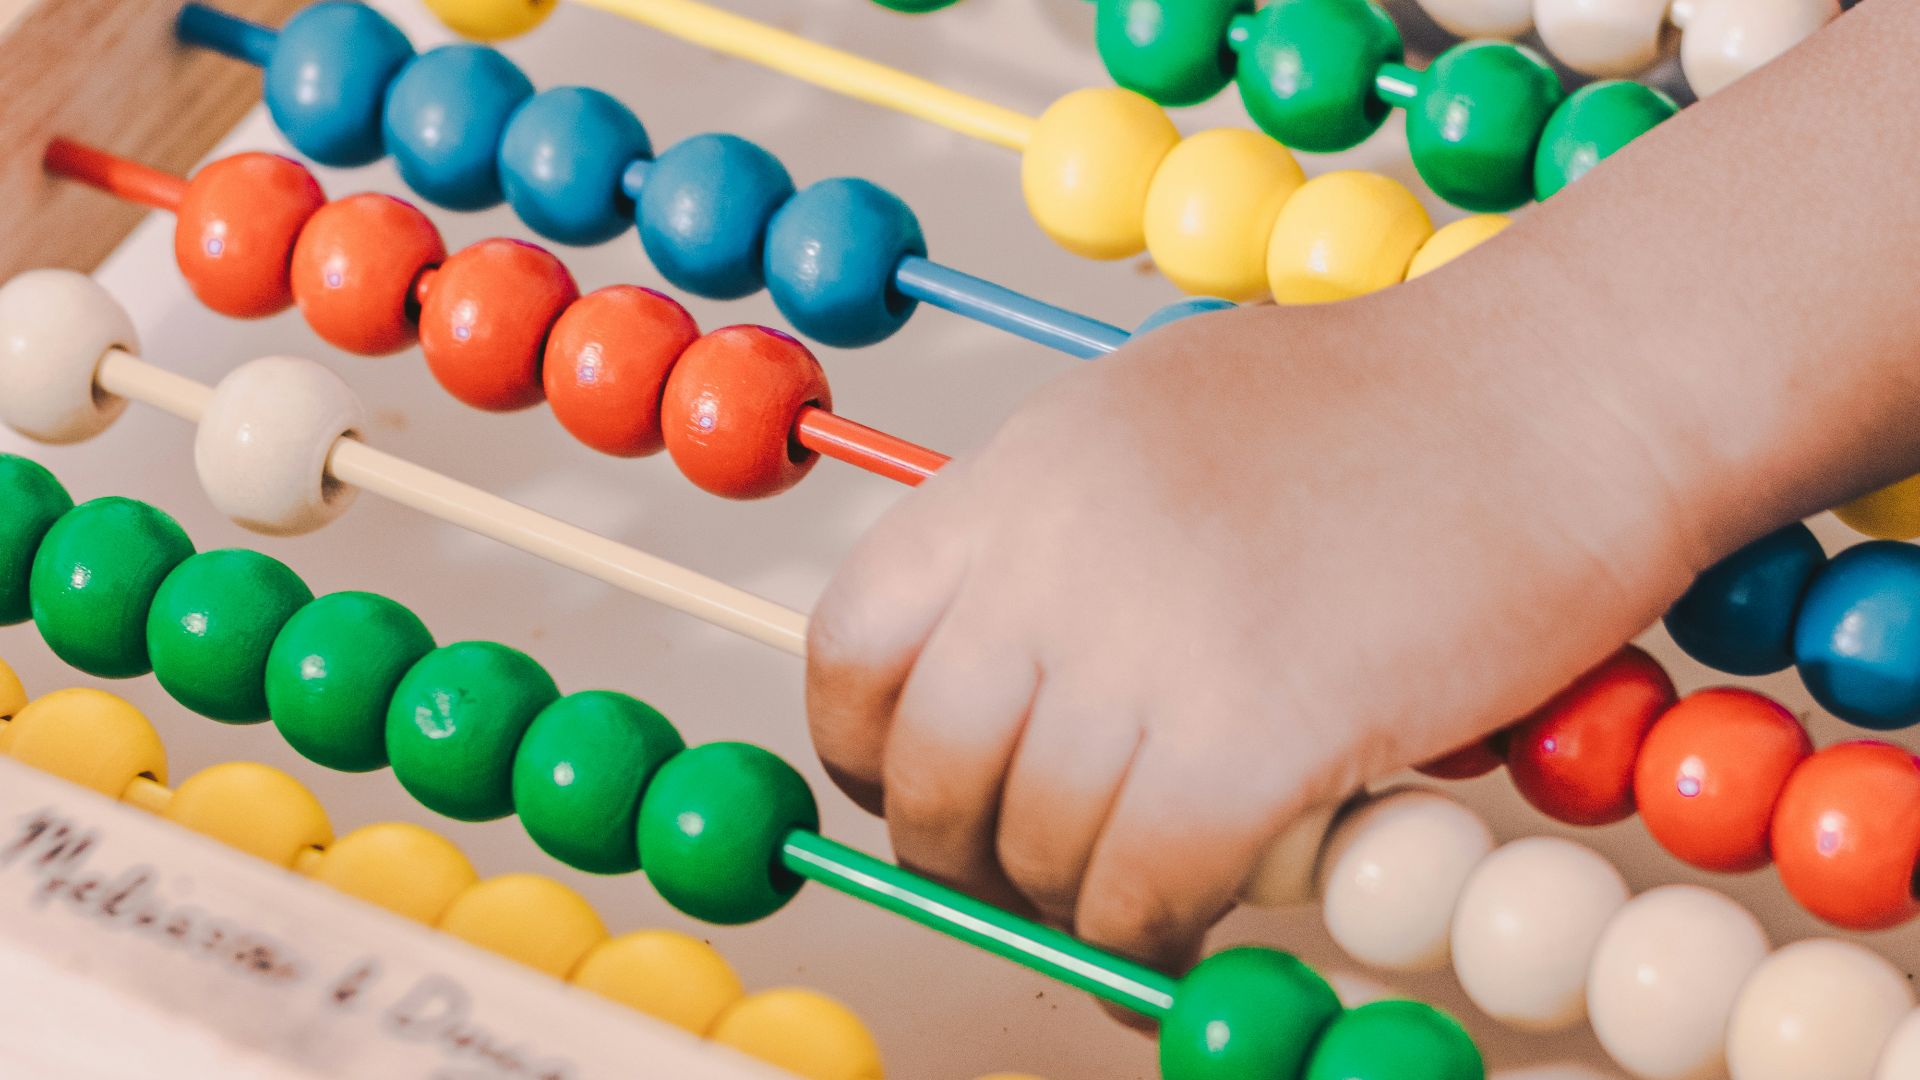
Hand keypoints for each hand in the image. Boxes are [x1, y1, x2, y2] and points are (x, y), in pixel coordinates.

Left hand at [805, 270, 1706, 982]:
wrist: (1562, 389)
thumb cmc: (1386, 406)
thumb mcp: (1157, 419)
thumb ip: (1057, 537)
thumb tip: (997, 688)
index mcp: (1018, 472)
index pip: (851, 645)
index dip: (866, 751)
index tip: (912, 794)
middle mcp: (1053, 552)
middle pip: (932, 769)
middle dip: (959, 856)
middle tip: (1017, 883)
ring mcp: (1148, 642)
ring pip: (1037, 847)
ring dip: (1070, 903)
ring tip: (1125, 906)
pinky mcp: (1255, 732)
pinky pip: (1140, 890)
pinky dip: (1145, 938)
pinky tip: (1180, 934)